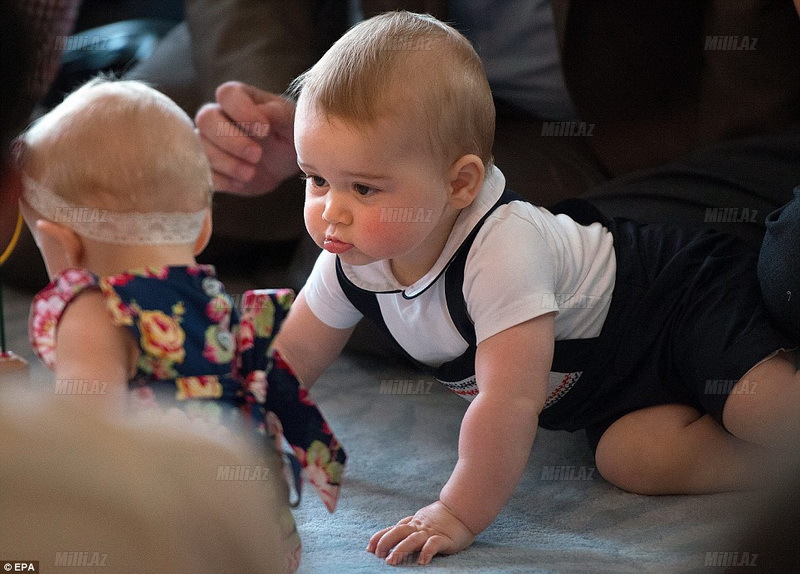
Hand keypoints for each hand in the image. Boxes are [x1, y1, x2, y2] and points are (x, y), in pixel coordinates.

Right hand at [195, 81, 298, 195]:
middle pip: (205, 119)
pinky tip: (240, 182)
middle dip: (231, 140)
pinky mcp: (210, 166)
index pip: (227, 94)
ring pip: (201, 146)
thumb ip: (278, 113)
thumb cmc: (288, 133)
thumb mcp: (290, 120)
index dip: (242, 111)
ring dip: (227, 162)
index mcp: (238, 98)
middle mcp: (218, 116)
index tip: (265, 130)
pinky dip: (221, 179)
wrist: (286, 162)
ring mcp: (210, 141)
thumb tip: (263, 112)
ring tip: (251, 173)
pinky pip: (203, 171)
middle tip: (257, 155)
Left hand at [367, 501, 475, 565]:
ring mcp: (431, 532)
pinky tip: (421, 562)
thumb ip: (408, 526)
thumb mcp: (421, 520)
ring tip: (391, 561)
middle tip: (377, 554)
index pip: (392, 529)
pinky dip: (426, 552)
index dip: (379, 537)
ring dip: (400, 549)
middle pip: (398, 532)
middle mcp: (419, 527)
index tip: (369, 548)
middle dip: (386, 543)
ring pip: (412, 539)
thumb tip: (392, 533)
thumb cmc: (441, 518)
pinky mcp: (444, 539)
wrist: (462, 510)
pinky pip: (433, 545)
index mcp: (413, 524)